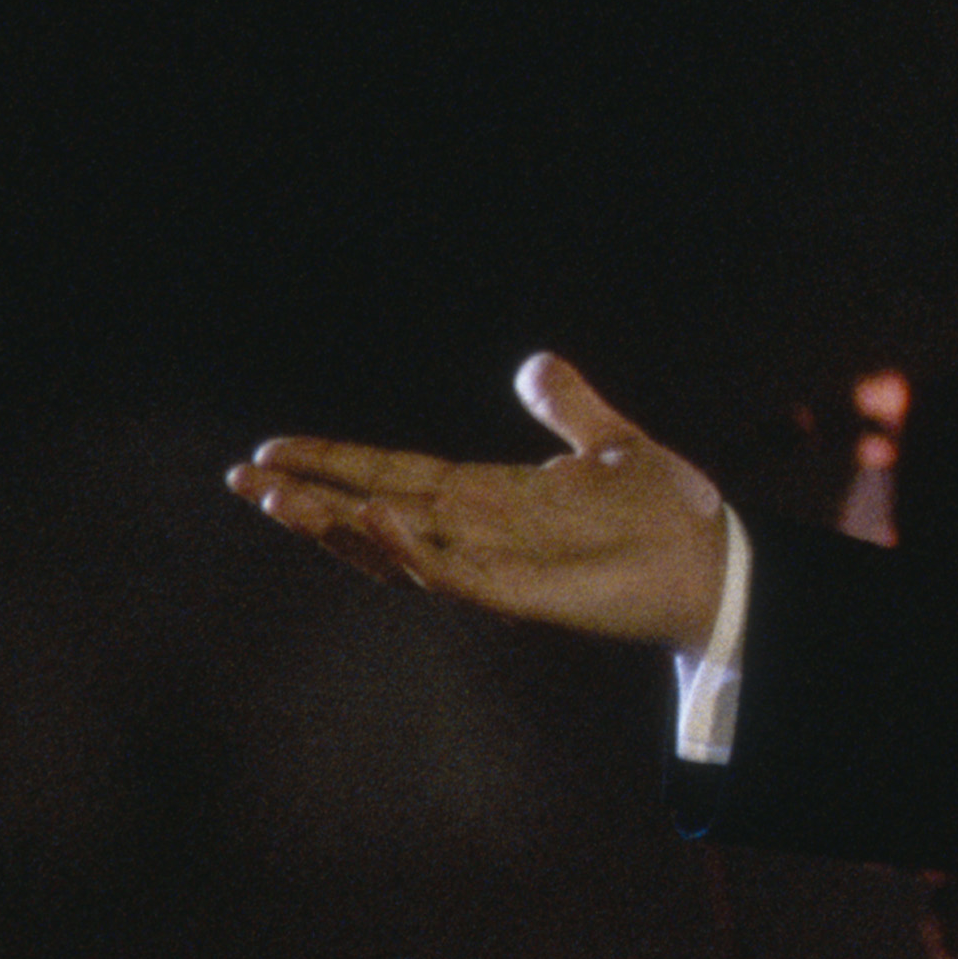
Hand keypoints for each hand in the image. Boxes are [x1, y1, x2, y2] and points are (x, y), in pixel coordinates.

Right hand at [227, 354, 731, 650]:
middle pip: (373, 513)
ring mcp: (494, 564)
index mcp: (488, 496)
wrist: (716, 557)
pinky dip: (410, 550)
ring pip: (396, 548)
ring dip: (339, 526)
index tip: (272, 450)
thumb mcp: (609, 444)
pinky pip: (452, 575)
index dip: (334, 462)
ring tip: (284, 499)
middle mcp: (478, 532)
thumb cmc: (665, 511)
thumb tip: (534, 365)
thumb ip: (566, 408)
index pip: (394, 474)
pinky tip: (373, 519)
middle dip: (308, 499)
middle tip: (241, 479)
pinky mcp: (521, 593)